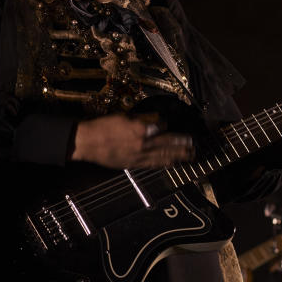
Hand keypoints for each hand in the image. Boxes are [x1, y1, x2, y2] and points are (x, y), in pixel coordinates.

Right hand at [70, 112, 193, 168]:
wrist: (87, 142)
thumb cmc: (103, 126)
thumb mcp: (123, 117)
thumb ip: (141, 120)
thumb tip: (154, 122)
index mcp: (140, 129)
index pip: (162, 128)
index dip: (168, 126)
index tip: (172, 125)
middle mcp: (143, 144)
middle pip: (168, 144)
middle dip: (182, 145)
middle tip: (194, 145)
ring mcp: (138, 156)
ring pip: (163, 157)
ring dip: (178, 156)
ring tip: (189, 155)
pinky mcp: (133, 164)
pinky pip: (153, 164)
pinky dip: (164, 163)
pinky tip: (172, 163)